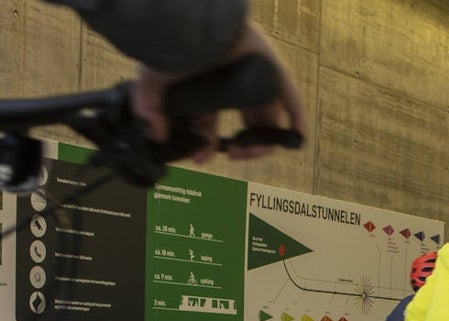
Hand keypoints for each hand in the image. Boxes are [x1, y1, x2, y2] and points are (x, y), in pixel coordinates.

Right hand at [131, 23, 303, 161]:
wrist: (194, 28)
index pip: (213, 122)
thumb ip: (149, 109)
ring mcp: (259, 81)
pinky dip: (294, 126)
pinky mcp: (277, 76)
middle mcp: (237, 85)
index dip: (209, 143)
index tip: (200, 158)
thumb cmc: (172, 48)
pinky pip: (293, 106)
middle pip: (247, 125)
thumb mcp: (152, 80)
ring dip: (263, 145)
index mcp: (211, 86)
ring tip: (247, 152)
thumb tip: (154, 138)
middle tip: (232, 155)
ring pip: (270, 121)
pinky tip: (287, 142)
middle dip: (242, 148)